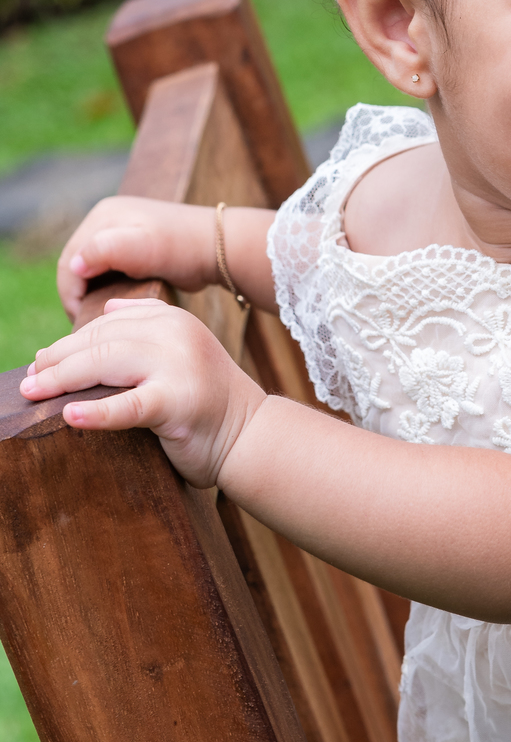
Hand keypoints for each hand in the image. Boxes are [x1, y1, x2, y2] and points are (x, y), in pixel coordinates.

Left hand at [20, 299, 264, 488]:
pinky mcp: (178, 401)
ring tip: (33, 392)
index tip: (41, 361)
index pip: (107, 323)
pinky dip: (96, 412)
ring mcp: (178, 365)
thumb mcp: (182, 349)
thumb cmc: (210, 401)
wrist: (252, 435)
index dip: (69, 342)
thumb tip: (106, 306)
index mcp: (172, 319)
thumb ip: (148, 324)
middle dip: (58, 359)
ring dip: (61, 379)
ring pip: (106, 362)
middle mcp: (175, 334)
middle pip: (101, 340)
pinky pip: (128, 406)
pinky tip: (69, 415)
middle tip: (29, 379)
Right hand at [57, 196, 217, 319]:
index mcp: (104, 216)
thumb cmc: (183, 248)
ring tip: (101, 319)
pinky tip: (117, 307)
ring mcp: (121, 233)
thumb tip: (75, 265)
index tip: (81, 319)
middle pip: (78, 264)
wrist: (220, 249)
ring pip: (91, 271)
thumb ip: (106, 251)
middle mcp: (108, 221)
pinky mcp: (134, 249)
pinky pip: (109, 272)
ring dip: (92, 293)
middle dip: (79, 295)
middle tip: (89, 325)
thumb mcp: (144, 248)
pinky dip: (107, 289)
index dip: (70, 293)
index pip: (70, 259)